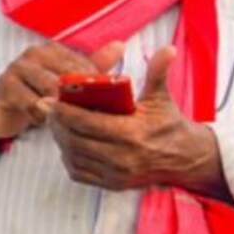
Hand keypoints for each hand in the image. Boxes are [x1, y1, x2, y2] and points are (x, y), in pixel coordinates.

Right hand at [0, 41, 121, 142]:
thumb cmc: (38, 95)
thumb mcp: (67, 82)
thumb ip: (92, 66)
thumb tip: (120, 45)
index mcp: (53, 50)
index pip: (82, 66)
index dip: (94, 86)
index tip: (104, 103)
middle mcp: (34, 54)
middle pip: (67, 77)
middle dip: (79, 99)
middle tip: (87, 115)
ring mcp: (17, 68)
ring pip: (50, 91)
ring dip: (60, 109)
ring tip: (64, 119)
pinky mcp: (5, 87)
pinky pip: (32, 104)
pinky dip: (41, 116)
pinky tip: (41, 121)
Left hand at [45, 45, 226, 196]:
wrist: (185, 157)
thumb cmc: (169, 123)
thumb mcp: (162, 97)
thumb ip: (159, 72)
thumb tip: (168, 49)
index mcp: (131, 134)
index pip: (86, 122)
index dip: (64, 111)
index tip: (51, 99)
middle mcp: (122, 158)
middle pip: (74, 140)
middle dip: (57, 123)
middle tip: (48, 108)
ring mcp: (116, 174)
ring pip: (73, 156)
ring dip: (60, 139)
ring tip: (56, 123)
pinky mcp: (112, 184)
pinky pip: (79, 172)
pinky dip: (69, 156)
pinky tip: (68, 142)